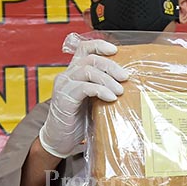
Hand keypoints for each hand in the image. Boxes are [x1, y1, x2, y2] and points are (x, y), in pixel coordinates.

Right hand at [38, 38, 127, 157]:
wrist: (59, 139)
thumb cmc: (77, 120)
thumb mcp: (92, 100)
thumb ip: (102, 88)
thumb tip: (126, 83)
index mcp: (74, 72)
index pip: (84, 49)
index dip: (99, 45)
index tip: (115, 50)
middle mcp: (67, 75)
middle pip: (90, 58)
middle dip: (111, 66)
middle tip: (125, 76)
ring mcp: (64, 86)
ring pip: (88, 71)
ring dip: (107, 79)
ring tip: (119, 90)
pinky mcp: (64, 98)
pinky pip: (84, 87)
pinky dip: (100, 90)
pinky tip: (110, 98)